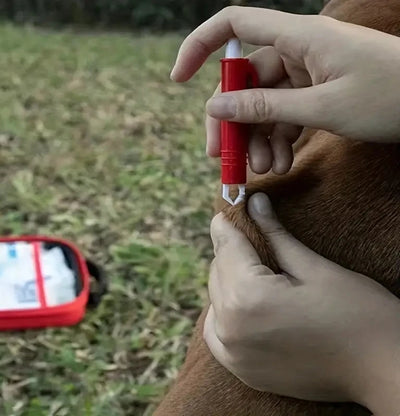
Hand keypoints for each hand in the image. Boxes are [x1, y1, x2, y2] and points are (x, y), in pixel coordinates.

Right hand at [171, 7, 399, 173]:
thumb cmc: (391, 96)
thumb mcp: (322, 107)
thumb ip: (265, 108)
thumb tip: (215, 108)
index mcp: (299, 37)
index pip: (234, 26)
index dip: (200, 47)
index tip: (179, 78)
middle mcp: (297, 50)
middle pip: (244, 81)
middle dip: (232, 121)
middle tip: (221, 157)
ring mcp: (306, 73)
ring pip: (263, 104)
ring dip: (258, 139)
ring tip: (264, 169)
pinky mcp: (315, 92)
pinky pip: (284, 114)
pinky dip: (279, 139)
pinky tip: (281, 162)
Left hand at [205, 193, 399, 415]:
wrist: (383, 371)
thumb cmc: (357, 314)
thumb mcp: (314, 268)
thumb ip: (276, 235)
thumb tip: (255, 203)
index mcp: (249, 298)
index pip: (227, 248)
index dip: (226, 226)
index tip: (226, 211)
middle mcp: (232, 329)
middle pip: (217, 273)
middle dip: (230, 251)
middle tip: (246, 235)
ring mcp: (234, 354)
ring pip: (215, 300)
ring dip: (227, 280)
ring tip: (250, 268)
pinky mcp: (242, 371)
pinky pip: (216, 332)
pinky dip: (223, 313)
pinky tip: (243, 302)